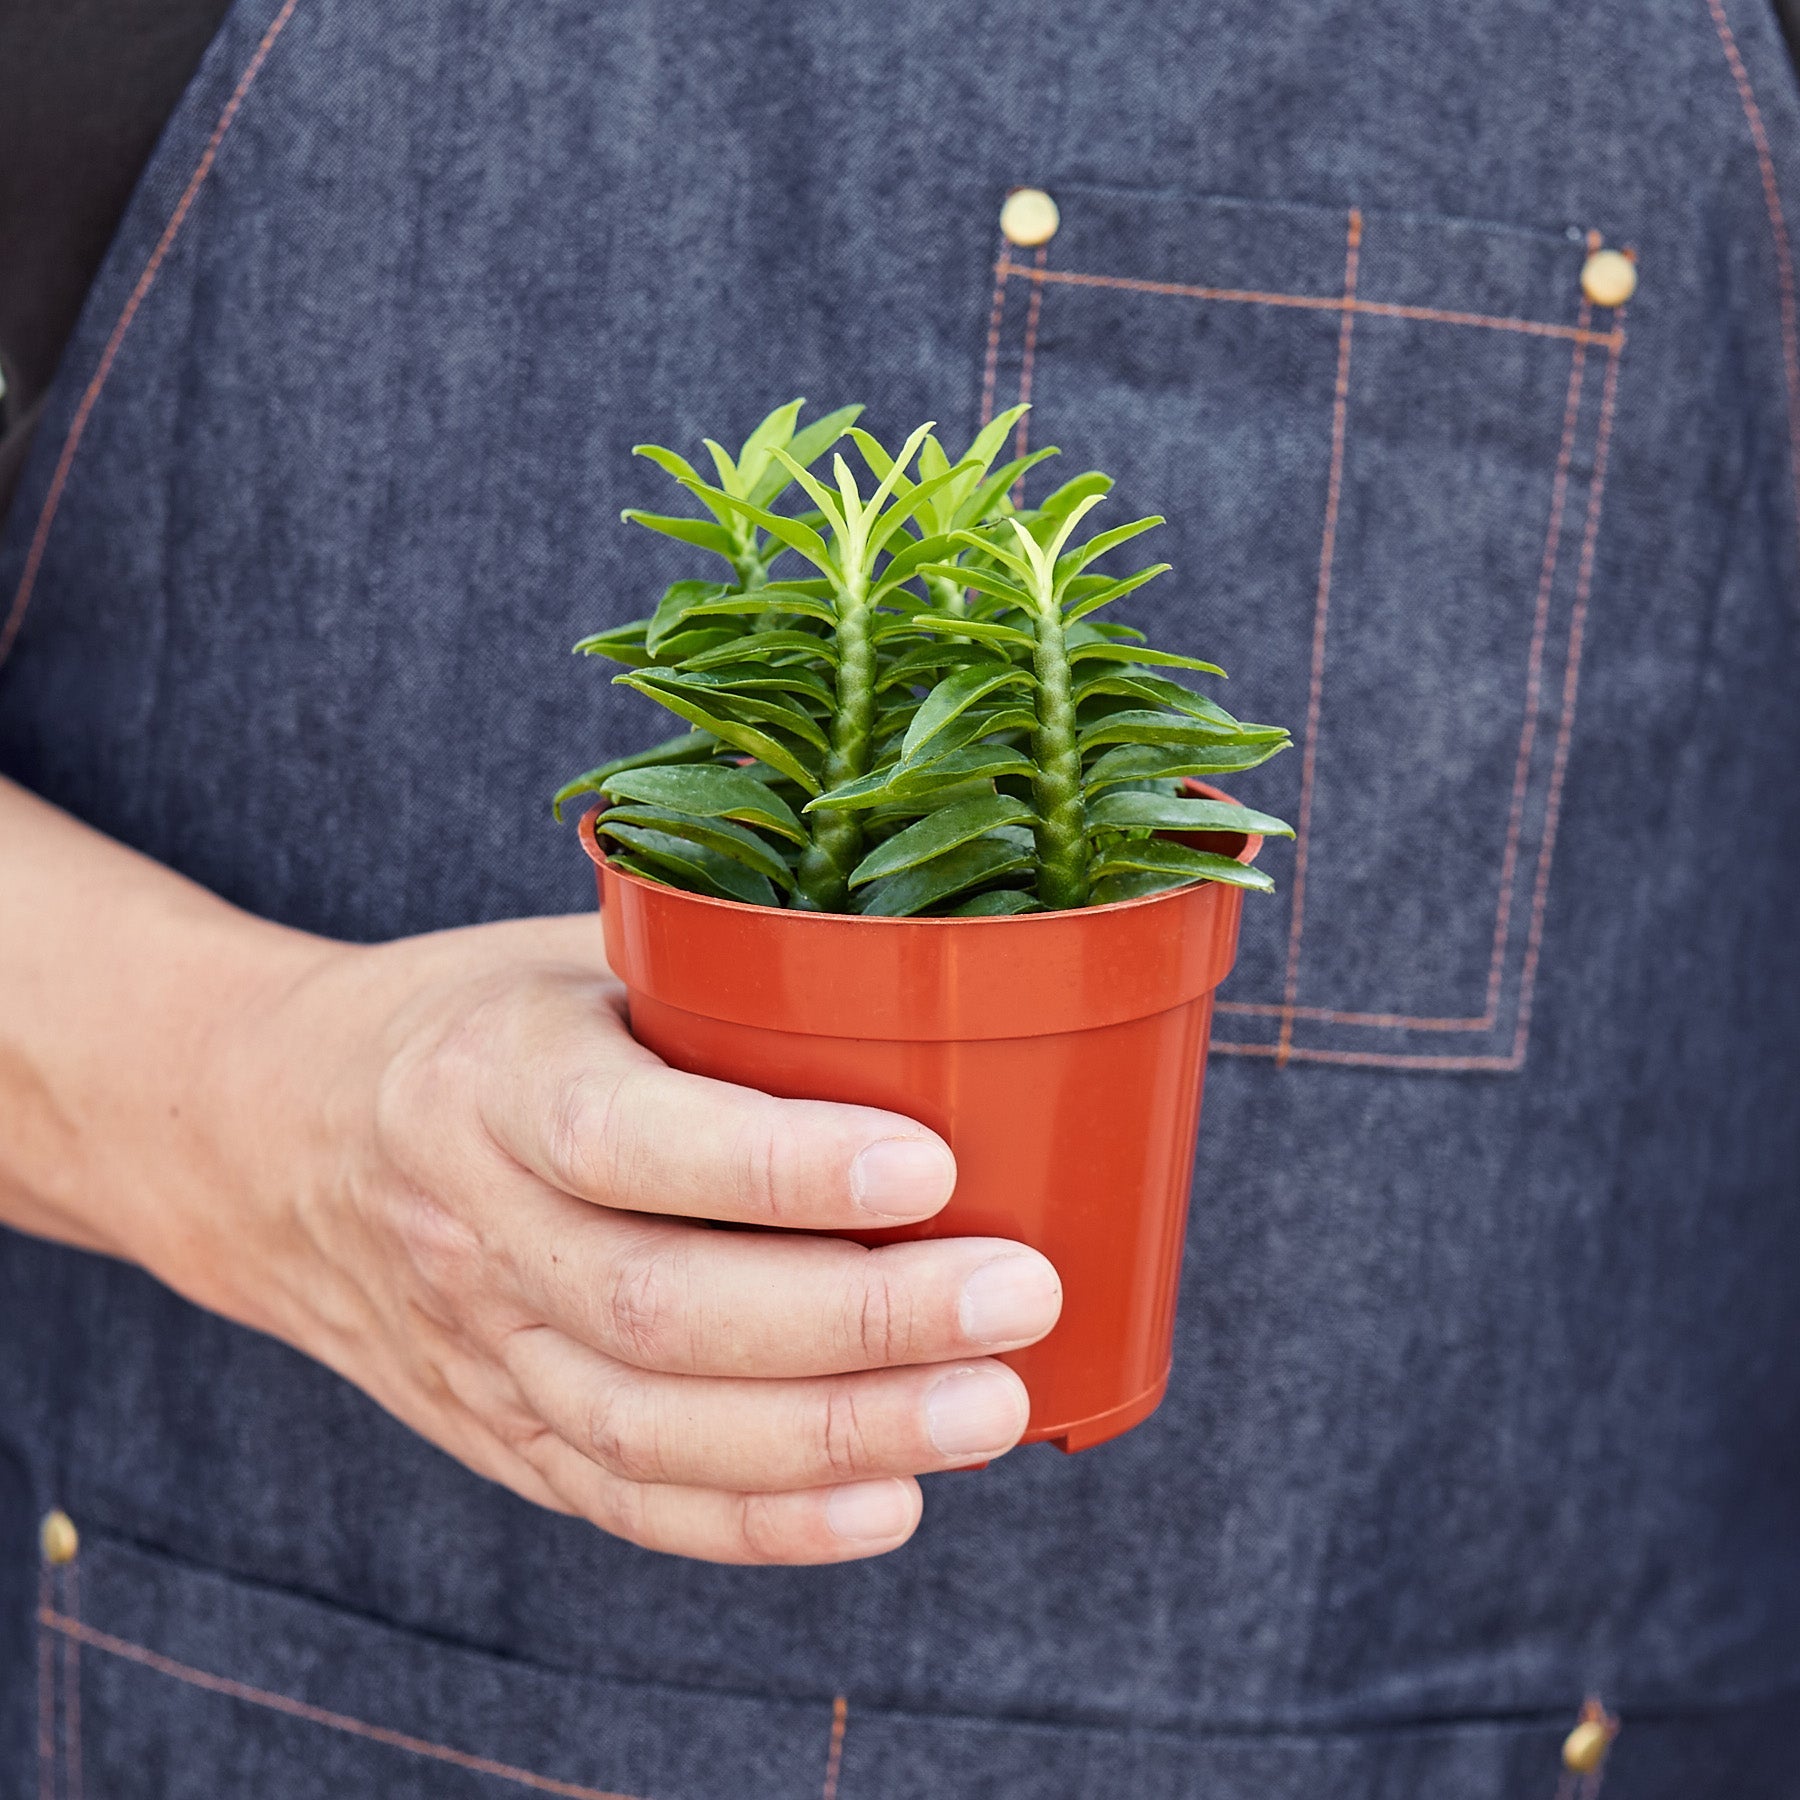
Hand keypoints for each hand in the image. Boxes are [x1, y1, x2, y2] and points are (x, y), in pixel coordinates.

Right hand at [170, 914, 1061, 1564]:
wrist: (273, 1140)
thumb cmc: (473, 1024)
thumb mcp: (569, 957)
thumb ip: (713, 973)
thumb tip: (929, 978)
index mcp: (490, 1080)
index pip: (629, 1141)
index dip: (781, 1167)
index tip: (932, 1163)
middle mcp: (476, 1228)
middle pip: (661, 1309)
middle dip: (860, 1319)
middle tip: (1016, 1296)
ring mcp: (481, 1350)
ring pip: (654, 1428)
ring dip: (837, 1435)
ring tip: (989, 1409)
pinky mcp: (500, 1433)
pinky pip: (629, 1502)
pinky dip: (764, 1522)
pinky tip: (889, 1503)